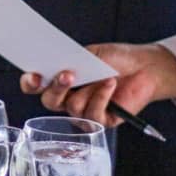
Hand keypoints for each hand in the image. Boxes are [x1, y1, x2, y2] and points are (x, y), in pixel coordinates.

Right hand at [19, 42, 175, 126]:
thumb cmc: (117, 59)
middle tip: (67, 75)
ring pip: (72, 107)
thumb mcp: (91, 54)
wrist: (145, 66)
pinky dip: (102, 97)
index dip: (31, 82)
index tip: (35, 76)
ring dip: (88, 89)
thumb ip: (72, 61)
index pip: (36, 85)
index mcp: (61, 79)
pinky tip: (111, 85)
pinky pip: (93, 114)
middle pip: (49, 101)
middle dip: (56, 88)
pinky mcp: (100, 121)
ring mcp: (84, 111)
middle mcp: (69, 97)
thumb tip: (57, 66)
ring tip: (104, 75)